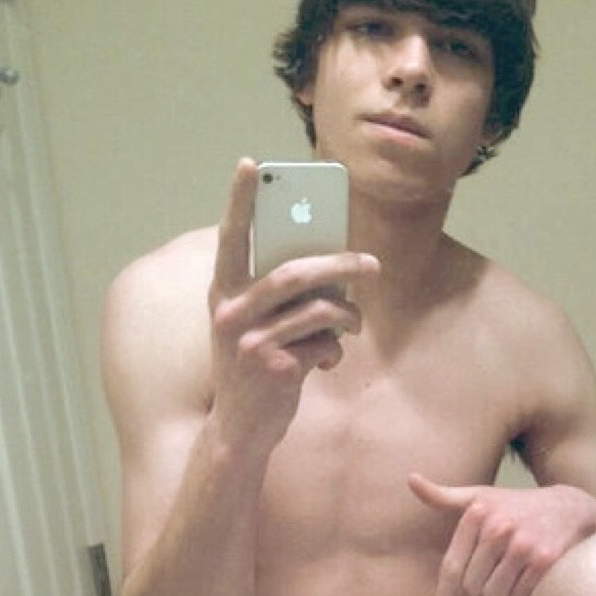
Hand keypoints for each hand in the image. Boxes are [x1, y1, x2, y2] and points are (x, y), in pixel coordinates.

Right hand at [209, 160, 379, 452]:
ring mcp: (249, 343)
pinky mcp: (273, 370)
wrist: (240, 432)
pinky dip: (334, 351)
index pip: (231, 238)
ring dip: (347, 316)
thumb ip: (277, 294)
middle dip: (342, 265)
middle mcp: (230, 314)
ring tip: (353, 323)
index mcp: (223, 293)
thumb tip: (332, 263)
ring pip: (319, 309)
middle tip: (372, 265)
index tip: (249, 163)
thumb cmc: (255, 367)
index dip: (239, 201)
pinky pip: (323, 345)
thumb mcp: (253, 326)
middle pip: (296, 273)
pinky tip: (327, 362)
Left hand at [408, 474, 595, 595]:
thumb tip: (410, 479)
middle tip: (498, 567)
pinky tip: (531, 572)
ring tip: (514, 569)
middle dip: (482, 584)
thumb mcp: (480, 497)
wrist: (572, 507)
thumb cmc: (516, 506)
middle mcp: (498, 528)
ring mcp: (522, 544)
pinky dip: (522, 591)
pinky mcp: (544, 560)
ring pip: (495, 593)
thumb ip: (443, 496)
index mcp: (477, 514)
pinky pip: (518, 594)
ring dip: (502, 590)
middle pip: (473, 585)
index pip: (452, 567)